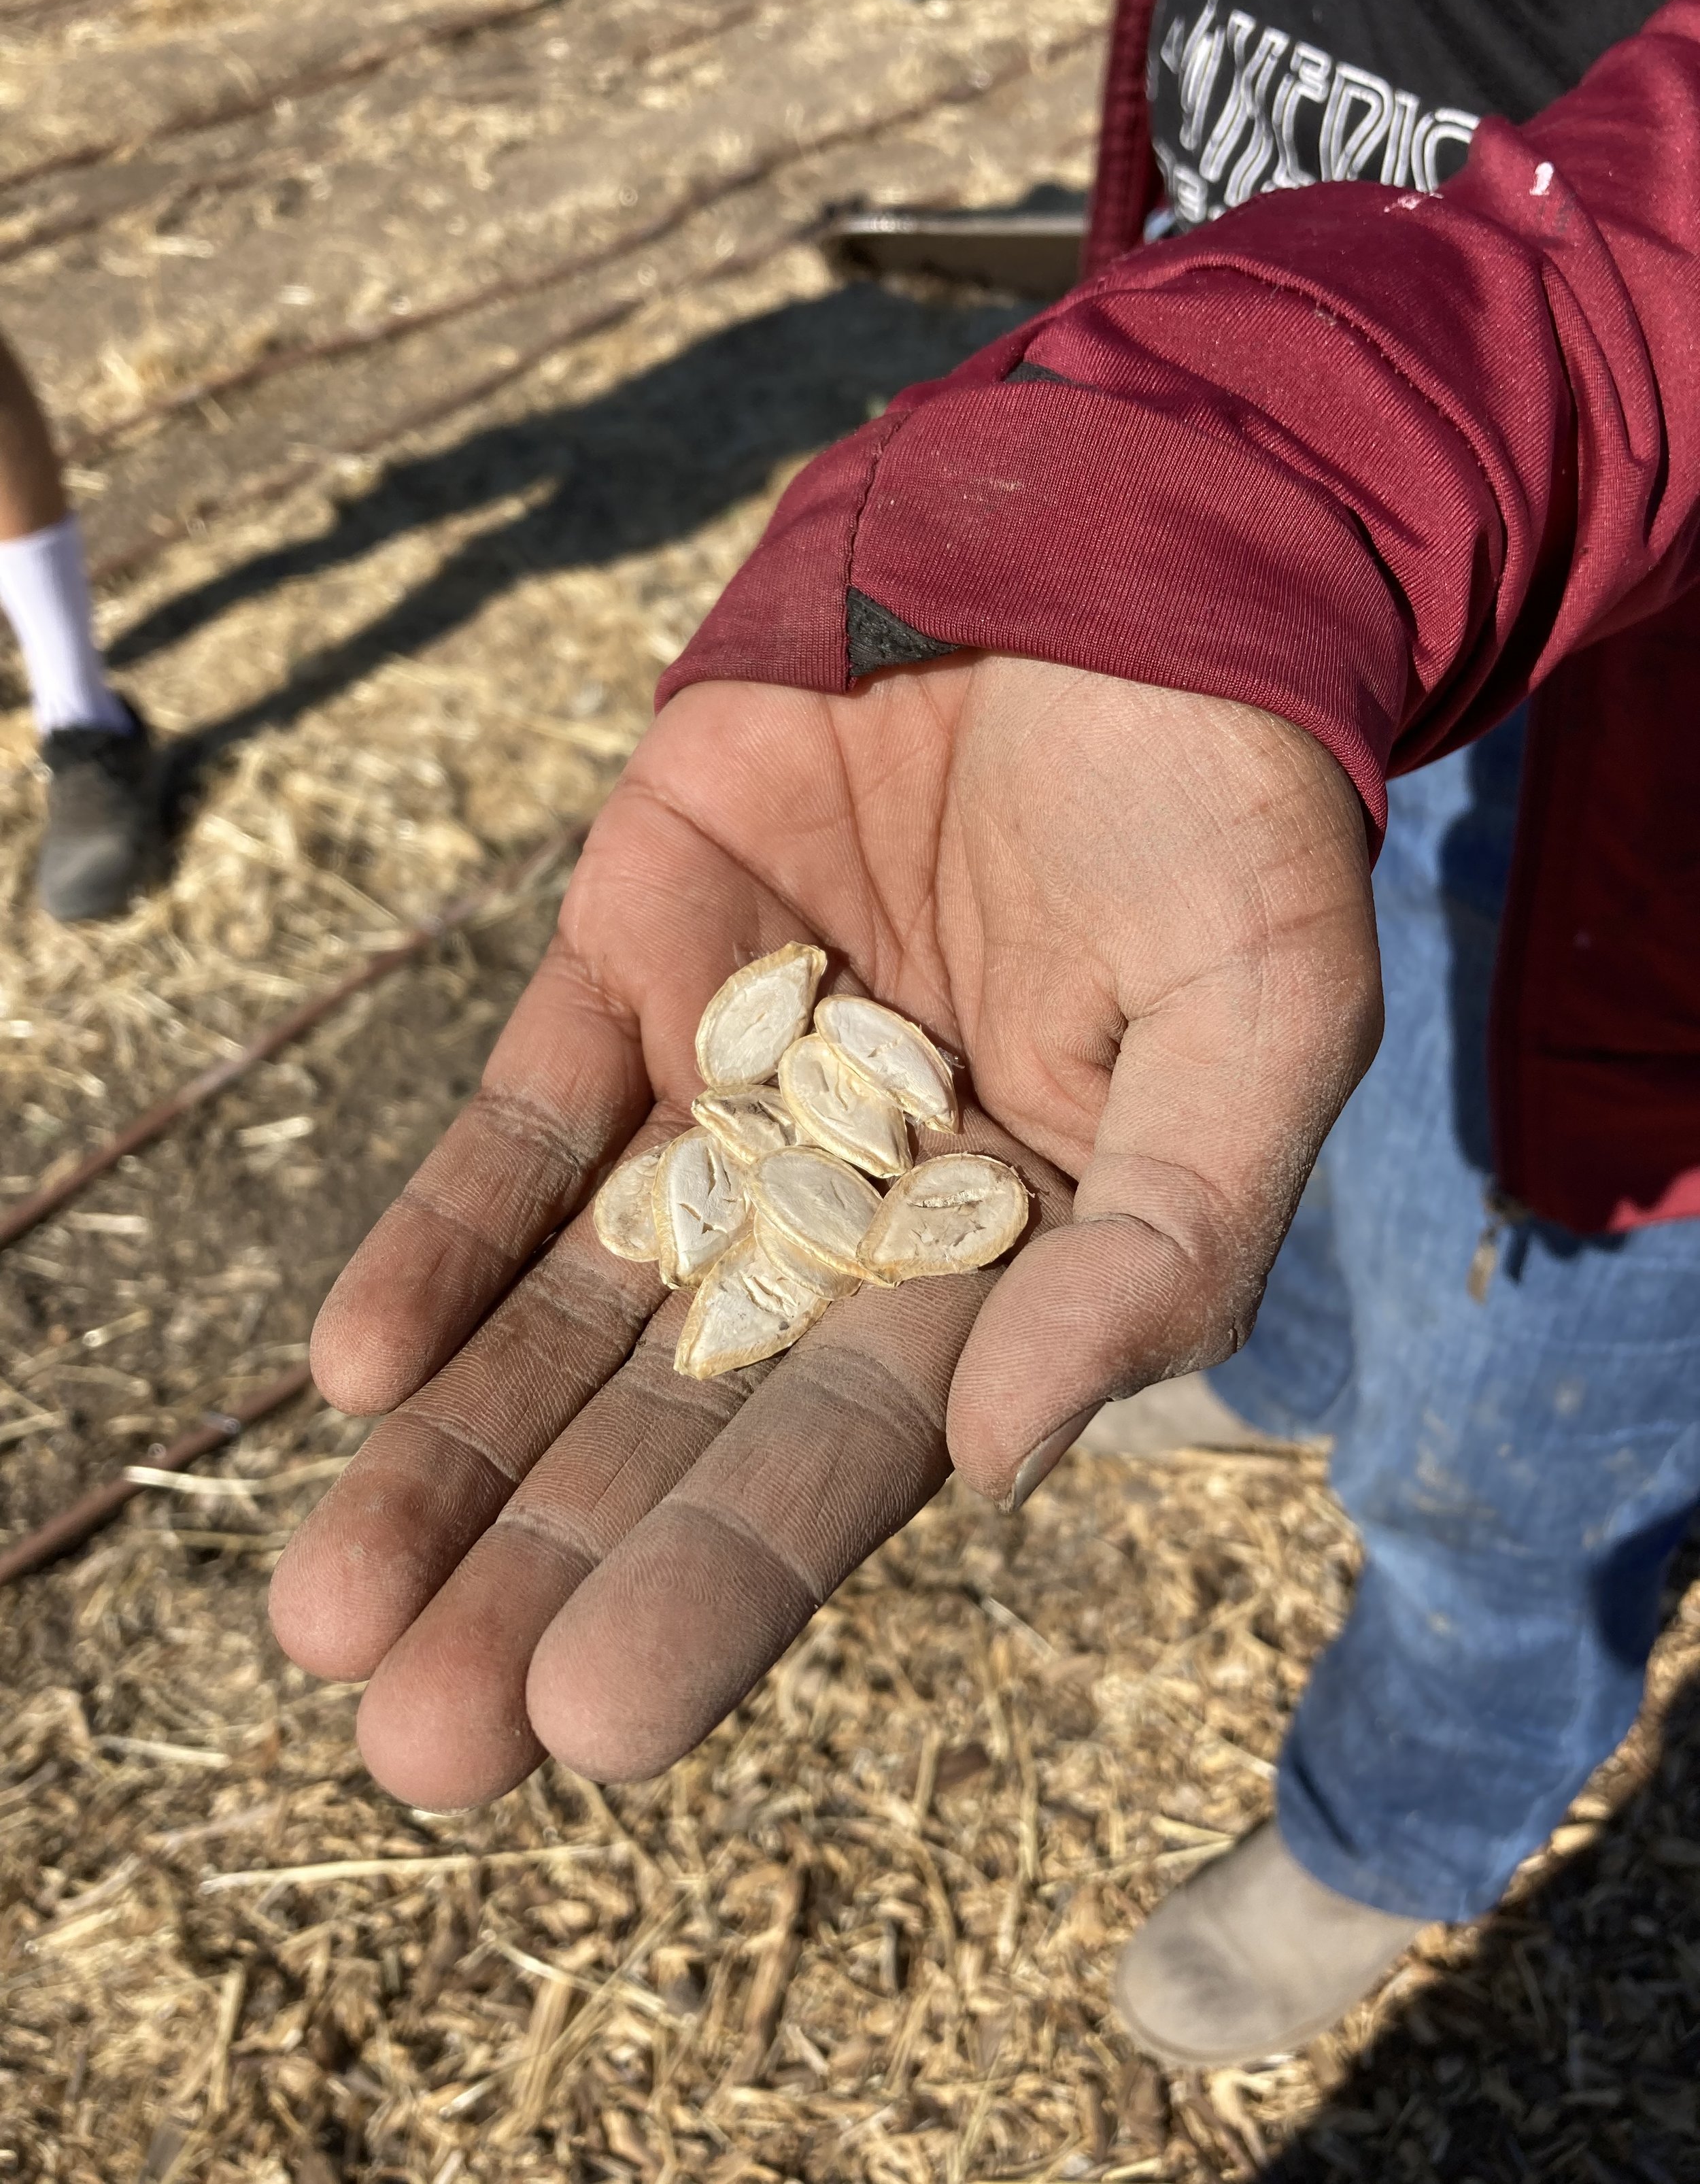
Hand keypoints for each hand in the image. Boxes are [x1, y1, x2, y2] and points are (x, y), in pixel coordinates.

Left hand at [270, 659, 1379, 1805]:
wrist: (1128, 574)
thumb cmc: (1232, 819)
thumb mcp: (1259, 1039)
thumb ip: (1162, 1253)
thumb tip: (994, 1464)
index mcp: (997, 1257)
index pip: (841, 1452)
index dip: (720, 1585)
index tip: (596, 1725)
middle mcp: (844, 1199)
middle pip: (672, 1412)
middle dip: (543, 1566)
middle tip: (417, 1738)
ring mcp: (728, 1077)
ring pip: (570, 1295)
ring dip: (453, 1448)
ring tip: (335, 1608)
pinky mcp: (640, 947)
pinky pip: (525, 1112)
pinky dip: (444, 1232)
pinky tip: (358, 1366)